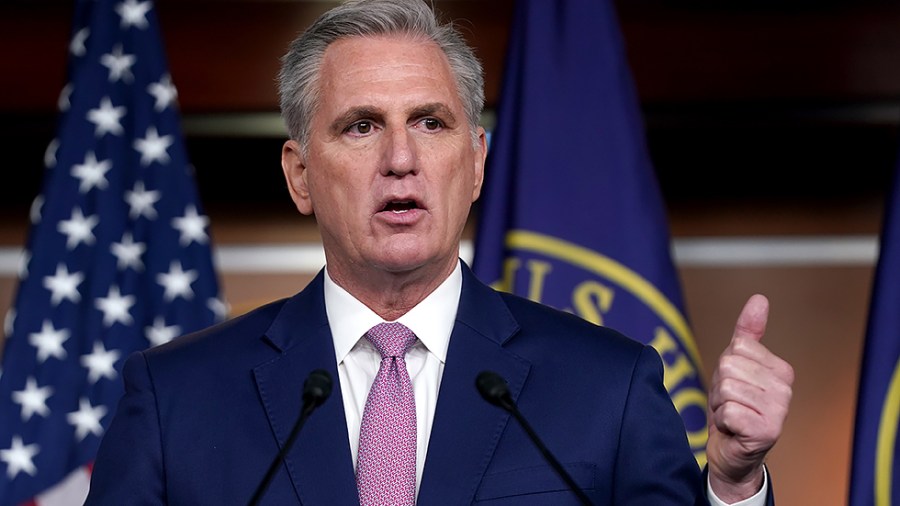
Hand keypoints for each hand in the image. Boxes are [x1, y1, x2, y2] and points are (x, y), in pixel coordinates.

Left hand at [706, 294, 793, 501]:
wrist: (733, 453)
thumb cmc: (734, 406)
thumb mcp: (737, 365)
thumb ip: (748, 332)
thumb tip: (759, 298)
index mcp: (782, 370)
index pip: (737, 346)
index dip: (725, 366)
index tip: (734, 386)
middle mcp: (786, 389)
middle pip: (729, 365)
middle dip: (719, 387)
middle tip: (730, 404)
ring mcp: (779, 411)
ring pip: (726, 388)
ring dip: (719, 404)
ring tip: (731, 416)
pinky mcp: (766, 431)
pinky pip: (727, 410)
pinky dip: (722, 421)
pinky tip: (733, 430)